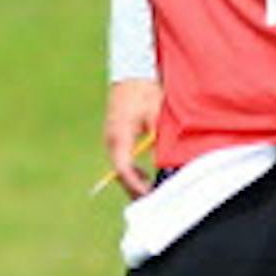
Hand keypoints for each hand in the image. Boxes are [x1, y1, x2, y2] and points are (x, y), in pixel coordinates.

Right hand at [104, 76, 162, 197]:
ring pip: (120, 168)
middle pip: (120, 173)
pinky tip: (144, 179)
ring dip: (133, 181)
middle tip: (152, 202)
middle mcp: (111, 140)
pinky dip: (131, 172)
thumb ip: (158, 138)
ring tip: (151, 194)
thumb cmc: (146, 92)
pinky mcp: (114, 136)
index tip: (149, 195)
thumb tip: (165, 160)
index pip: (124, 168)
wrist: (132, 73)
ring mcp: (110, 138)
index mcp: (120, 136)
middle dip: (135, 189)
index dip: (136, 185)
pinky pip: (121, 160)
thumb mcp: (156, 115)